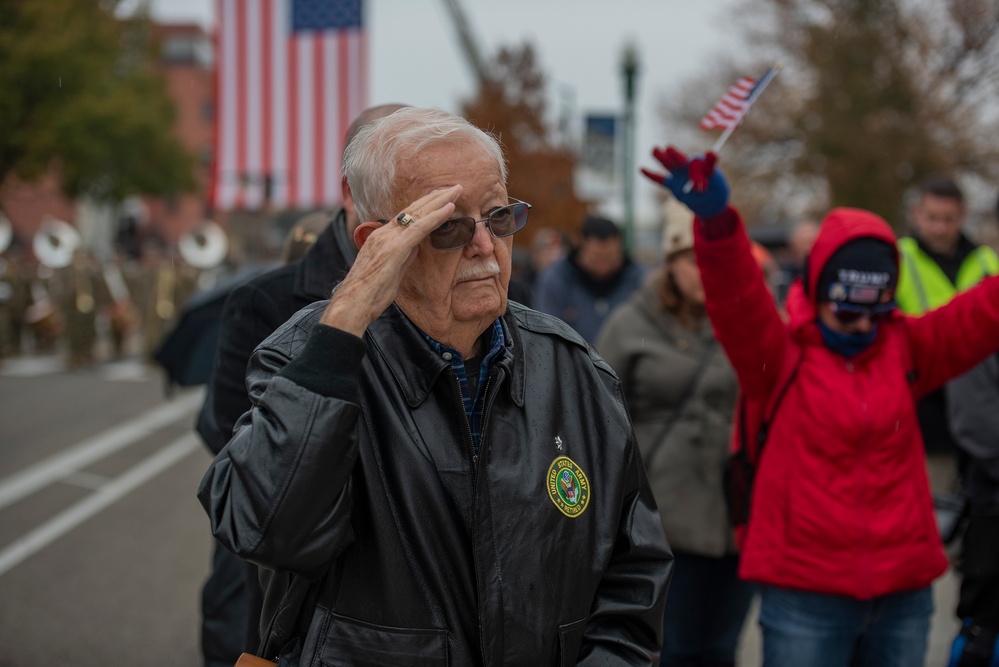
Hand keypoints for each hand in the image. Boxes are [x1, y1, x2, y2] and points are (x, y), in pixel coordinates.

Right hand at [320, 185, 460, 335]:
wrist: (354, 303)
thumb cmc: (371, 294)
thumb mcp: (391, 271)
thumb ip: (404, 257)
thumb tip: (417, 248)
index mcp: (381, 237)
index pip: (406, 216)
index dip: (425, 205)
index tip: (441, 197)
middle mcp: (383, 233)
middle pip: (413, 208)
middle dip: (435, 196)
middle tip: (454, 187)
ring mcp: (388, 238)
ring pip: (418, 213)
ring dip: (440, 200)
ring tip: (457, 190)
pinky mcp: (394, 247)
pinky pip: (419, 227)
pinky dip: (436, 216)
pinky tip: (450, 208)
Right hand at [641, 146, 729, 218]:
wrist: (709, 199)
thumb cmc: (715, 187)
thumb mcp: (713, 184)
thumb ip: (705, 181)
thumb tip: (698, 187)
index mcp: (700, 164)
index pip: (695, 162)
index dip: (695, 165)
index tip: (693, 159)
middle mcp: (687, 167)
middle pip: (679, 160)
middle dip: (674, 155)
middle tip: (668, 149)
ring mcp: (678, 175)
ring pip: (669, 165)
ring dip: (662, 158)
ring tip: (654, 149)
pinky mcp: (671, 184)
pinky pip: (660, 179)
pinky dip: (651, 175)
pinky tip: (641, 169)